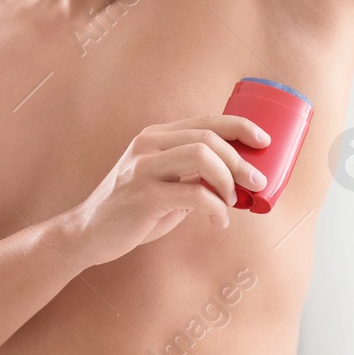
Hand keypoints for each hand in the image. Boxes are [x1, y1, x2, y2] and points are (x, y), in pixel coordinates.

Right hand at [64, 115, 270, 267]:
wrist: (89, 233)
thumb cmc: (133, 210)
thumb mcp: (163, 183)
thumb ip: (192, 176)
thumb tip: (238, 179)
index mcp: (155, 137)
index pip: (206, 121)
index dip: (240, 126)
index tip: (264, 140)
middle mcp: (148, 145)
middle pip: (209, 139)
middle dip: (241, 160)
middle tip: (257, 182)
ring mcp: (143, 168)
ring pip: (202, 157)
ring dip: (228, 180)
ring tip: (233, 201)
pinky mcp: (144, 195)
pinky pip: (194, 195)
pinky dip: (215, 208)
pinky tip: (218, 221)